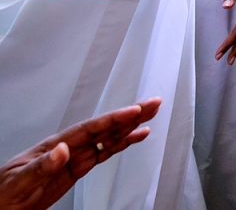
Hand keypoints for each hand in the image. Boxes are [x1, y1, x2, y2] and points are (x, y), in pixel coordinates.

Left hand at [0, 98, 160, 209]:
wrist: (1, 208)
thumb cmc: (2, 195)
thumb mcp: (17, 183)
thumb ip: (40, 167)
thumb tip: (63, 150)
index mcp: (53, 147)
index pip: (89, 129)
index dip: (113, 119)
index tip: (133, 111)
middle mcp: (67, 148)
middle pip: (104, 127)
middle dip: (130, 115)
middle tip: (153, 103)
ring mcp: (73, 158)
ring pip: (108, 137)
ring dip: (130, 126)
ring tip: (152, 115)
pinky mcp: (77, 169)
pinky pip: (104, 153)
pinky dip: (122, 144)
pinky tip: (135, 138)